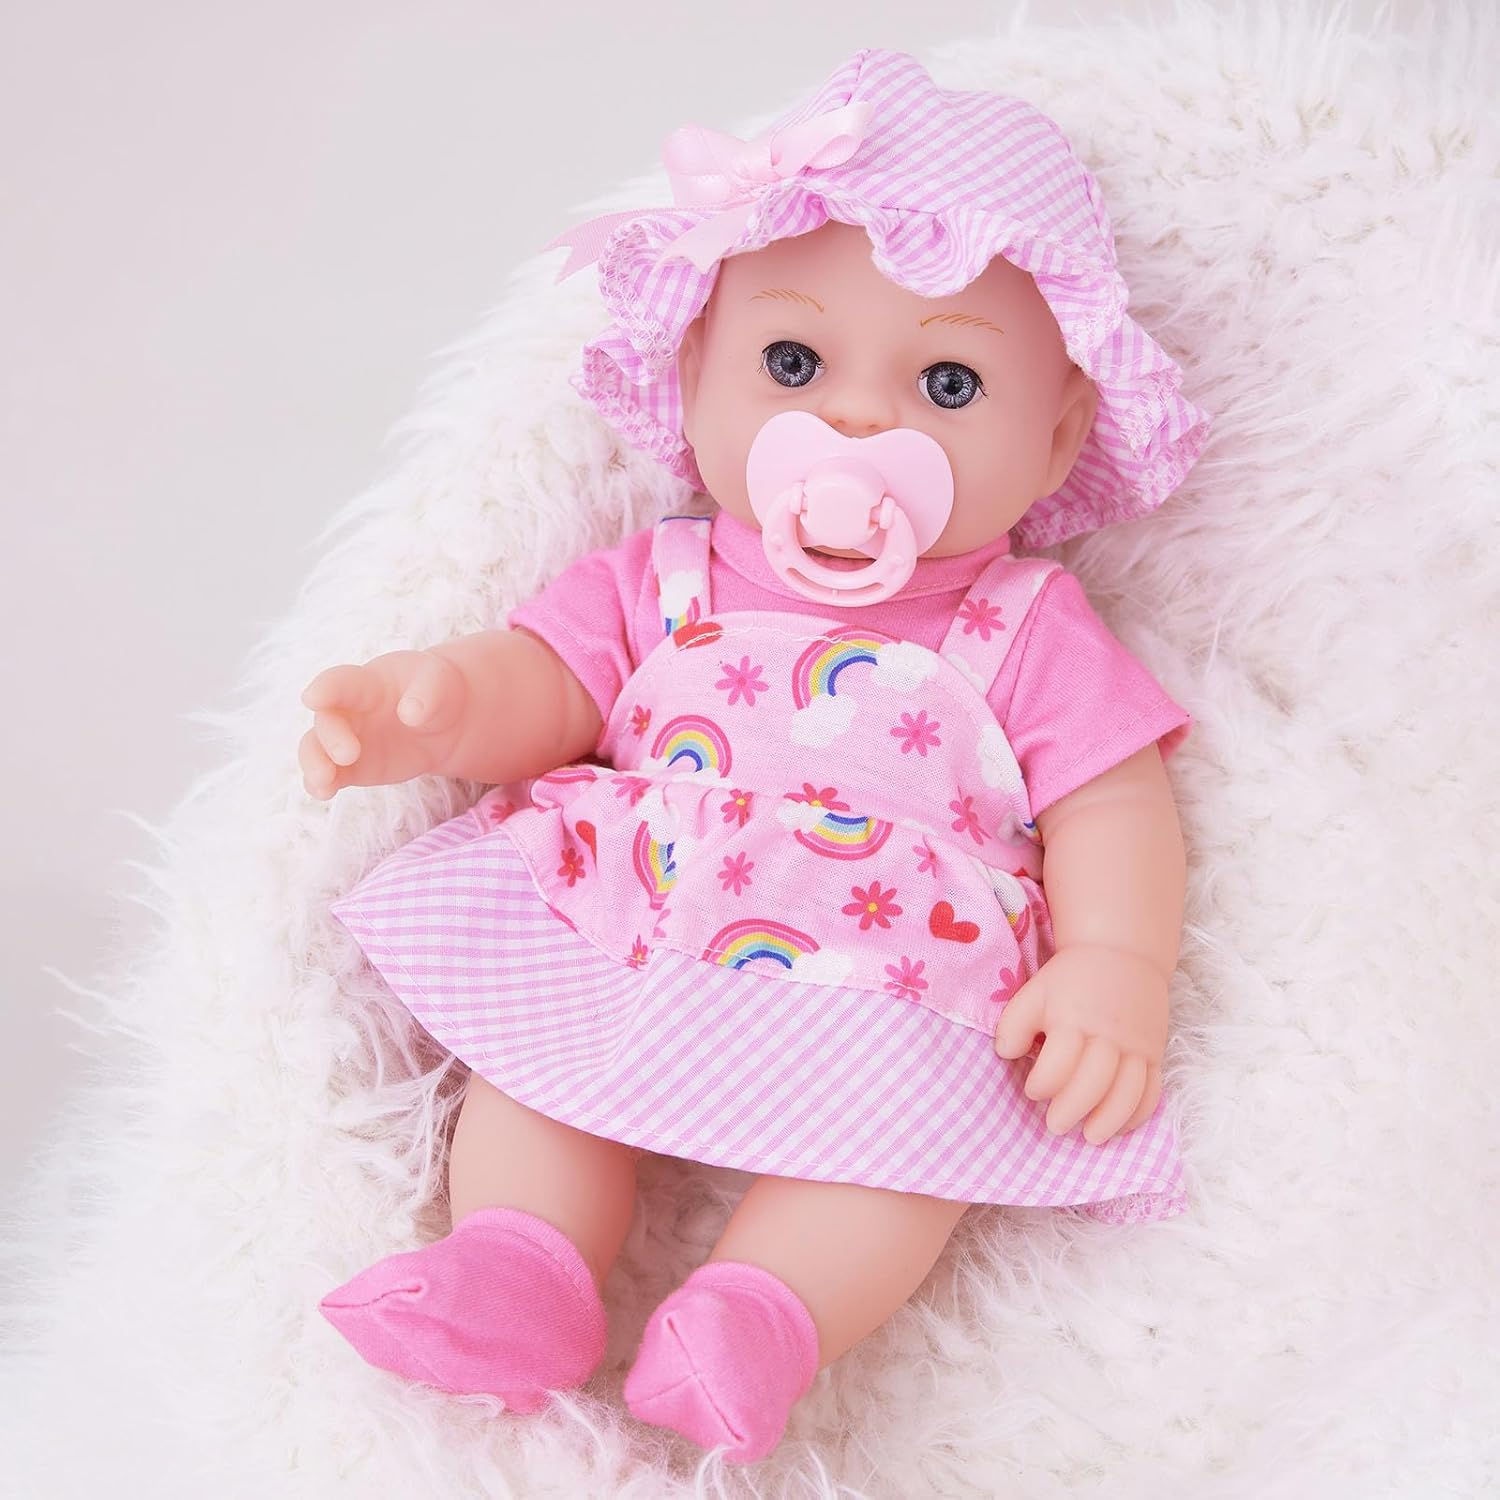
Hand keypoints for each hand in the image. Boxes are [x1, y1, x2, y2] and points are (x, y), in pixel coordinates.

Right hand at [298, 650, 469, 798]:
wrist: (444, 721)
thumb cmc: (436, 691)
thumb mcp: (439, 683)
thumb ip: (427, 695)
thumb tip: (410, 713)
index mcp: (369, 684)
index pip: (342, 682)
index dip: (325, 689)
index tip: (311, 699)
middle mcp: (349, 710)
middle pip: (327, 721)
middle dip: (331, 737)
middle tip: (349, 754)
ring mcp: (347, 739)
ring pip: (316, 749)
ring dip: (314, 764)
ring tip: (324, 782)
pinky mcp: (353, 767)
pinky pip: (331, 775)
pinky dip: (321, 785)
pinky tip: (324, 793)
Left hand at [993, 944, 1167, 1145]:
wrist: (1122, 953)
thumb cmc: (1070, 979)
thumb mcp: (1034, 992)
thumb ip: (1014, 1025)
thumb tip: (1006, 1055)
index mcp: (1073, 1019)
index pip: (1058, 1064)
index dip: (1042, 1085)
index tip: (1032, 1090)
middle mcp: (1108, 1035)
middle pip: (1094, 1084)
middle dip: (1071, 1111)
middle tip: (1054, 1125)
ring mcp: (1136, 1045)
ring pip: (1128, 1093)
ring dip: (1109, 1121)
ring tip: (1090, 1137)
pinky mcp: (1155, 1052)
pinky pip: (1152, 1090)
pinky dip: (1138, 1114)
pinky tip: (1120, 1127)